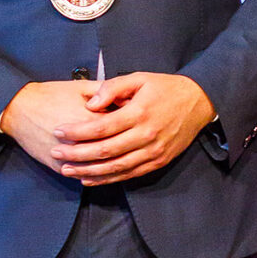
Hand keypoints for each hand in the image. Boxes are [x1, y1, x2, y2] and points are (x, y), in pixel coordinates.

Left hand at [1, 72, 213, 184]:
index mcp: (139, 112)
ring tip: (67, 170)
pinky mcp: (158, 162)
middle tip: (56, 153)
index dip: (78, 131)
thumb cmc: (165, 88)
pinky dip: (108, 179)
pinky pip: (129, 174)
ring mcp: (153, 152)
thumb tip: (89, 104)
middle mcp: (146, 135)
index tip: (59, 131)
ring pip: (115, 167)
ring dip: (89, 171)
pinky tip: (89, 179)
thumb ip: (112, 87)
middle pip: (105, 150)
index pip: (102, 126)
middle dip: (77, 154)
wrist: (199, 102)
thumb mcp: (139, 78)